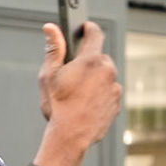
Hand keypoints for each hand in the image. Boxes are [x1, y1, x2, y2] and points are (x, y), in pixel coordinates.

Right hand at [34, 21, 121, 165]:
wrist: (71, 137)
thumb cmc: (58, 107)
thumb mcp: (49, 75)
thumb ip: (53, 49)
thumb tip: (51, 28)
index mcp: (90, 61)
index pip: (95, 33)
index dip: (88, 28)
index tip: (83, 28)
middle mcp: (107, 71)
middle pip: (99, 56)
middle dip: (88, 61)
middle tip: (72, 73)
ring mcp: (114, 88)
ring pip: (105, 75)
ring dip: (95, 78)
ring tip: (78, 93)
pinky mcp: (117, 103)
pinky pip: (109, 91)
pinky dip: (100, 93)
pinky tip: (85, 103)